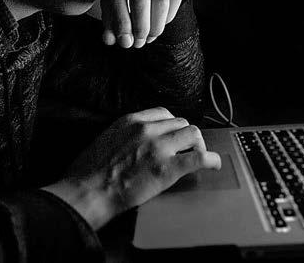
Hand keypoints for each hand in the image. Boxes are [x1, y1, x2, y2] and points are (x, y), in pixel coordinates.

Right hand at [41, 107, 220, 229]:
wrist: (89, 191)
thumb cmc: (90, 171)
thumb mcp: (107, 138)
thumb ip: (126, 134)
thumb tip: (137, 140)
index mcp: (131, 121)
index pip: (163, 113)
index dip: (172, 125)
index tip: (173, 134)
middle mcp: (148, 129)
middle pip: (181, 123)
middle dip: (185, 136)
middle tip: (185, 149)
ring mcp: (160, 148)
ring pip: (193, 134)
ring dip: (197, 145)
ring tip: (195, 156)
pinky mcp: (169, 169)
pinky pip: (199, 158)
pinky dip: (211, 160)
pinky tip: (214, 164)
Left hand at [87, 0, 185, 47]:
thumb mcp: (111, 4)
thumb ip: (109, 22)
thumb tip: (110, 40)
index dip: (121, 21)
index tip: (125, 42)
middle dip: (141, 25)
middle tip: (139, 43)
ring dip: (156, 24)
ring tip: (150, 38)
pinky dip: (170, 14)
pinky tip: (162, 24)